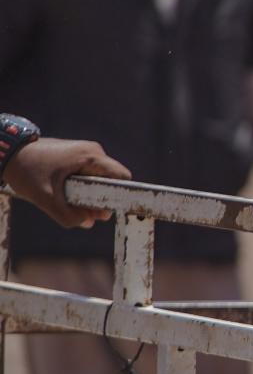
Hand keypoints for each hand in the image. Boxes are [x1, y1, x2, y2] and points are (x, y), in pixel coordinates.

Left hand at [3, 138, 131, 227]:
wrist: (8, 152)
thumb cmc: (27, 171)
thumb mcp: (46, 199)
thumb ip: (67, 216)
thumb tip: (87, 222)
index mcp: (91, 156)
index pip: (121, 177)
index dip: (117, 196)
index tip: (102, 210)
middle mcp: (93, 151)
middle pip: (109, 180)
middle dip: (98, 200)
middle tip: (81, 212)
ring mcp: (84, 152)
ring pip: (97, 179)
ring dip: (87, 195)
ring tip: (66, 202)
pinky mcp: (76, 156)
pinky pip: (87, 176)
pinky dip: (79, 188)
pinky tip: (62, 194)